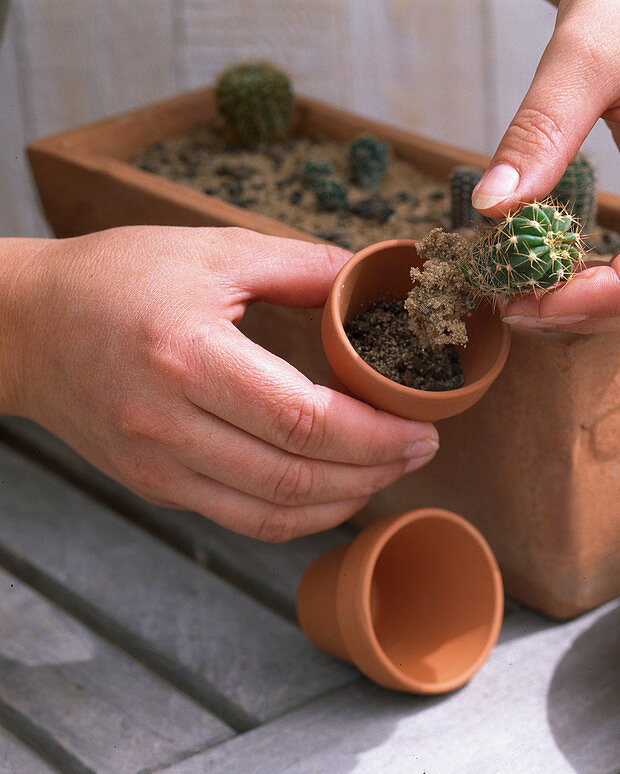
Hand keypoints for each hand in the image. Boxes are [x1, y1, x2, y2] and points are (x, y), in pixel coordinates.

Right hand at [1, 227, 438, 540]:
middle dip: (376, 471)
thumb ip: (301, 265)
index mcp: (187, 356)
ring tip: (391, 471)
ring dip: (347, 501)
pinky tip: (337, 489)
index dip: (375, 435)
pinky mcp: (155, 487)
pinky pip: (244, 519)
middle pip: (296, 476)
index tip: (422, 427)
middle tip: (422, 449)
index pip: (302, 420)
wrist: (24, 327)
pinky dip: (301, 513)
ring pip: (274, 513)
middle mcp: (168, 423)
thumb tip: (372, 277)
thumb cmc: (114, 278)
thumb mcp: (212, 251)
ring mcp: (158, 466)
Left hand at [472, 0, 619, 333]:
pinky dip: (616, 280)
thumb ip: (539, 132)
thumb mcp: (582, 51)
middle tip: (521, 309)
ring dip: (608, 306)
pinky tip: (565, 277)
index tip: (539, 303)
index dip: (612, 296)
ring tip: (535, 299)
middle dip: (602, 311)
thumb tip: (492, 208)